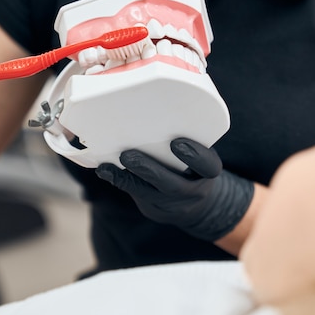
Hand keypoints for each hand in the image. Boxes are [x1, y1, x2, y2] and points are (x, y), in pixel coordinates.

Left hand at [96, 137, 254, 241]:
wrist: (191, 203)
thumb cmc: (192, 164)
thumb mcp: (199, 153)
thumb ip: (186, 136)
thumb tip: (155, 108)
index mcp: (207, 172)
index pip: (209, 166)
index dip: (195, 156)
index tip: (176, 143)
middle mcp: (192, 190)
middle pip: (173, 185)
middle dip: (150, 170)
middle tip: (129, 154)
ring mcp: (173, 202)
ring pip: (151, 193)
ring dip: (130, 176)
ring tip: (115, 160)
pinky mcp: (155, 206)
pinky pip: (136, 195)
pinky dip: (119, 180)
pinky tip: (105, 170)